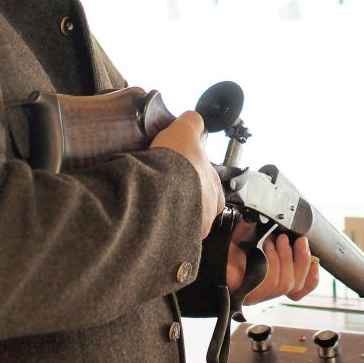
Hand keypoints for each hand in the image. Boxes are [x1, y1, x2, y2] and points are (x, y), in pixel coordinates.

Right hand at [150, 110, 224, 238]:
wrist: (159, 189)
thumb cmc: (177, 163)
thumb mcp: (185, 131)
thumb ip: (192, 123)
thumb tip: (194, 118)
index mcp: (215, 190)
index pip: (210, 189)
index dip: (195, 182)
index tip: (182, 179)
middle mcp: (209, 213)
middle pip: (197, 209)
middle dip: (184, 202)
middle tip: (166, 194)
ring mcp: (193, 231)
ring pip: (184, 225)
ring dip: (172, 218)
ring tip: (154, 208)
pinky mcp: (175, 244)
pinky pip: (168, 238)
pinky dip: (160, 231)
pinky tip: (148, 222)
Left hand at [227, 220, 319, 303]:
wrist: (203, 252)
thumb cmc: (223, 246)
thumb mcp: (251, 237)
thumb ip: (270, 237)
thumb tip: (289, 230)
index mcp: (267, 280)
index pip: (298, 289)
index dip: (311, 277)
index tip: (316, 260)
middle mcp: (263, 290)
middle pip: (295, 285)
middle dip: (301, 260)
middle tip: (298, 241)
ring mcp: (255, 293)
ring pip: (285, 283)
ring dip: (285, 258)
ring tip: (278, 241)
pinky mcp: (246, 291)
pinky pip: (270, 281)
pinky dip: (273, 261)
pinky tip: (267, 248)